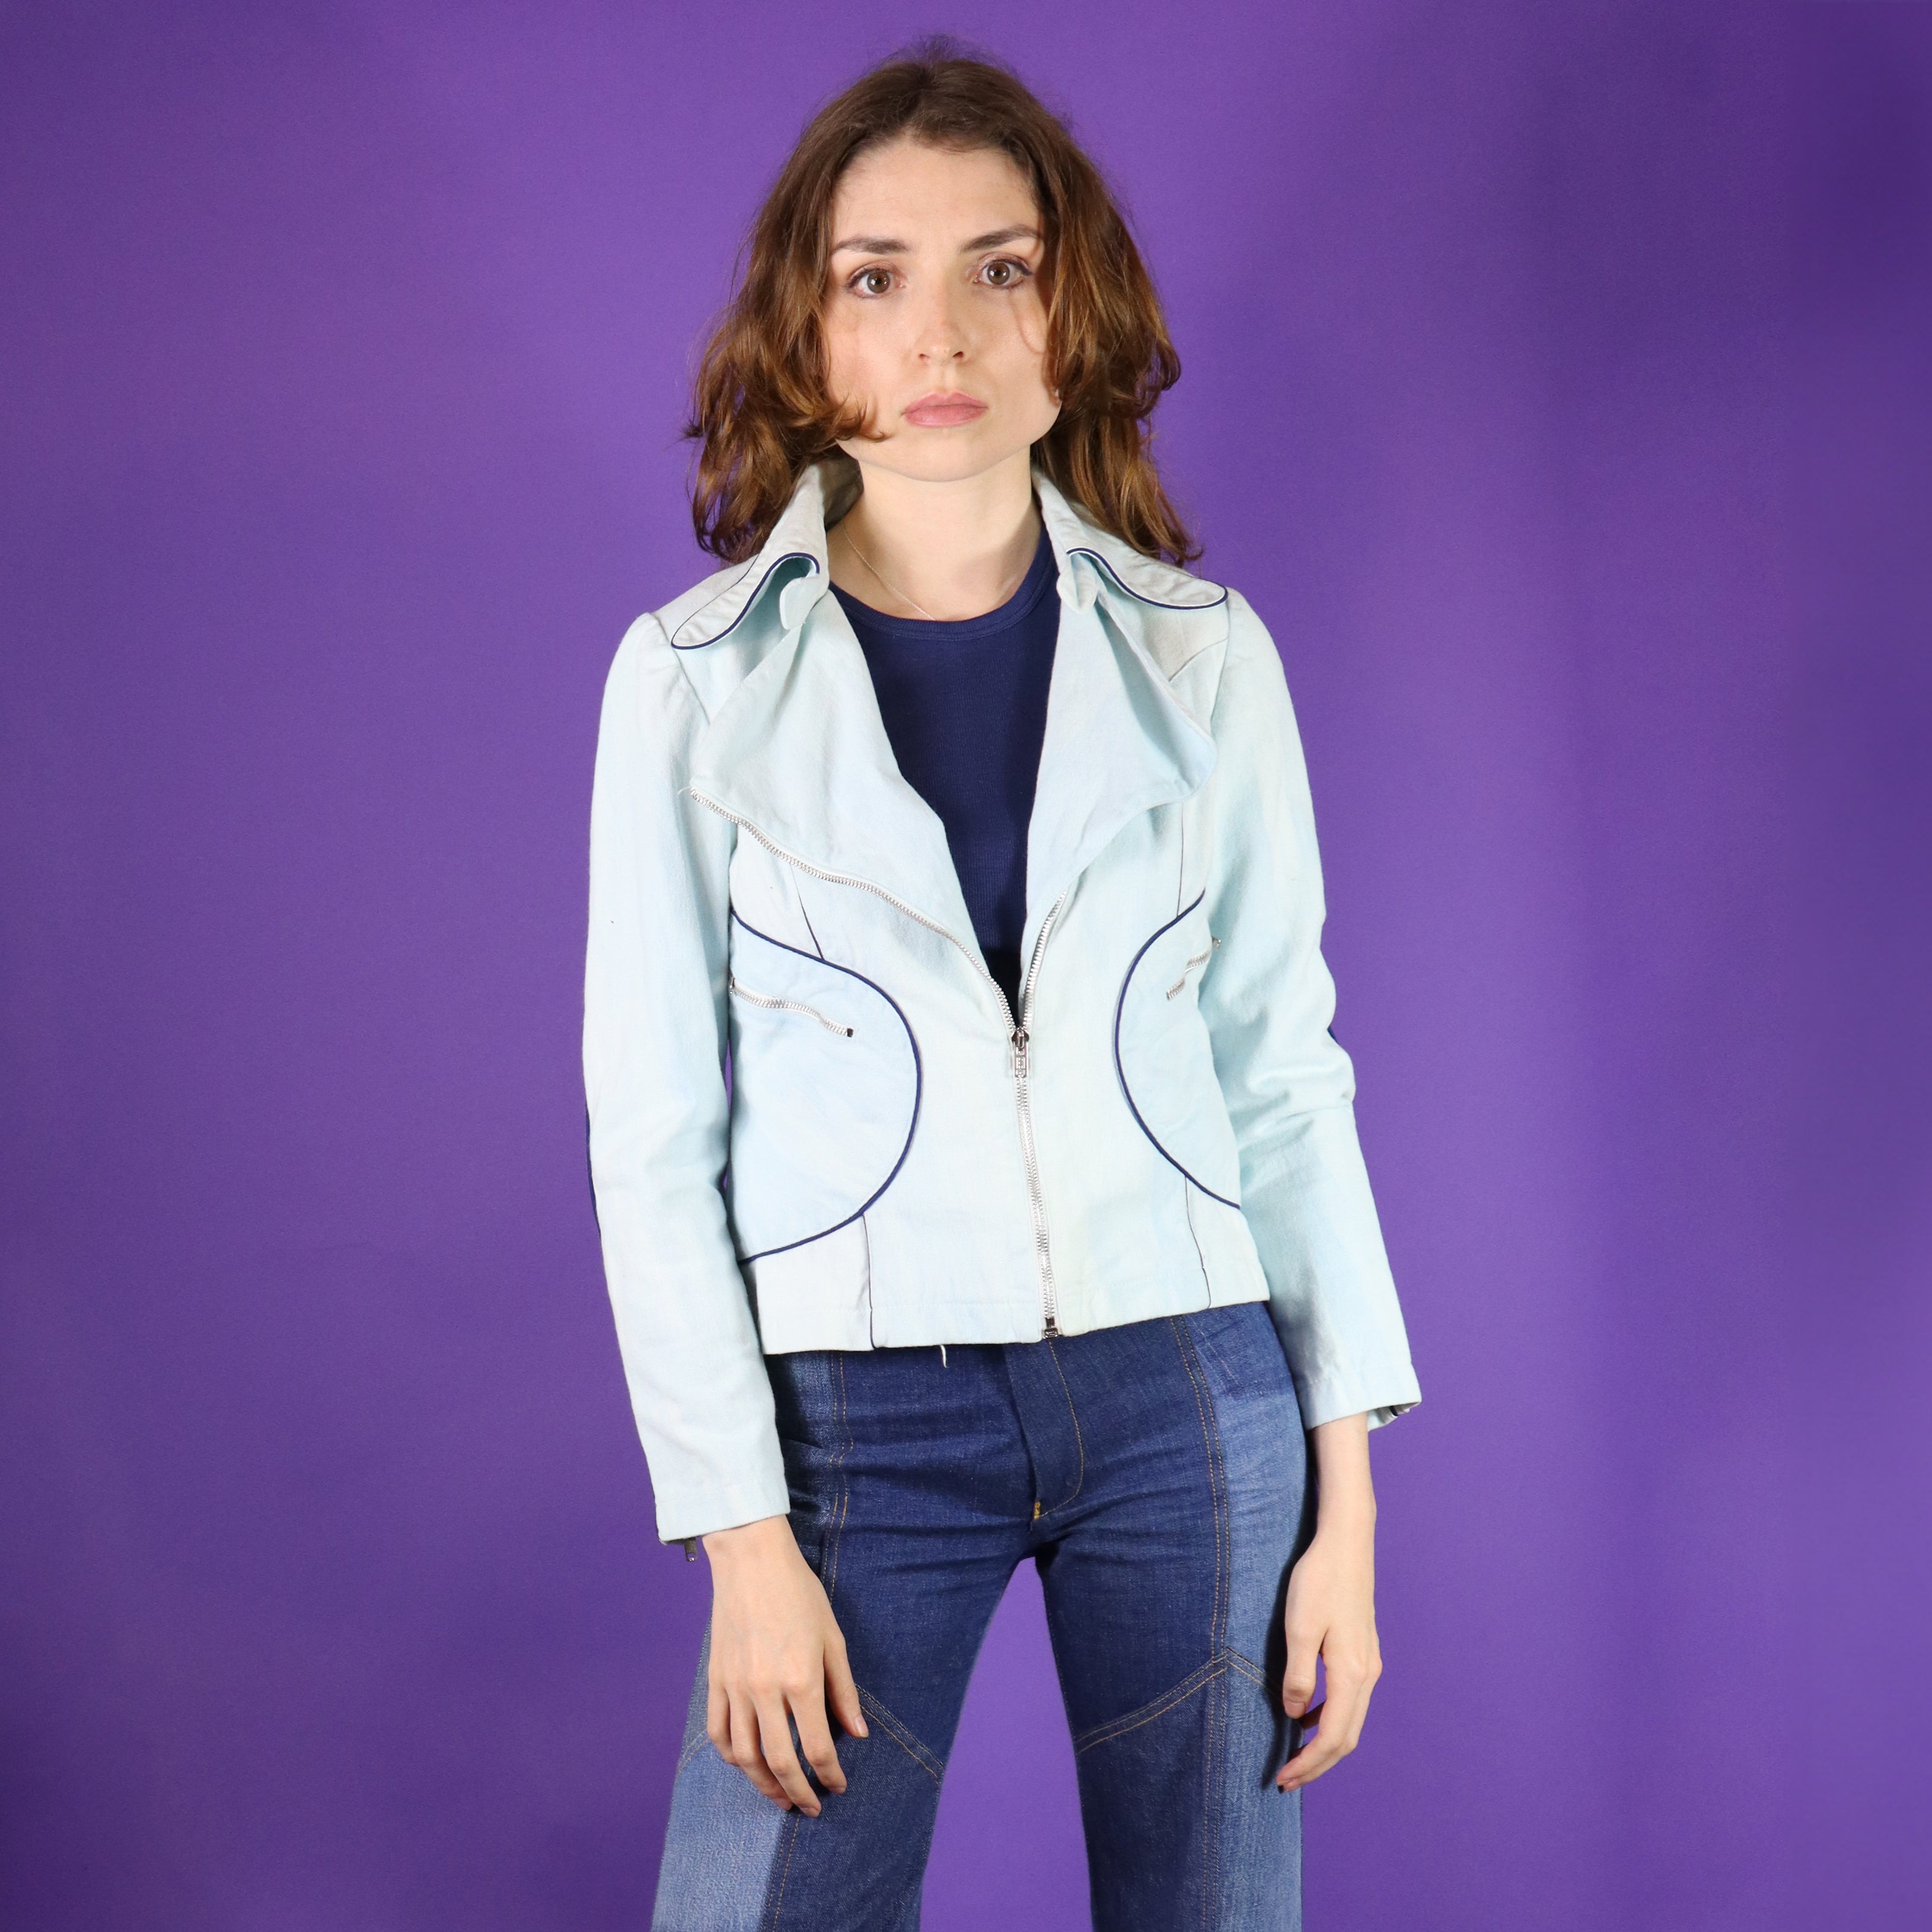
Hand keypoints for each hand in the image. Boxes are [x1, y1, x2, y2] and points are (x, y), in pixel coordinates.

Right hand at [702, 1514, 867, 1814]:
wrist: (752, 1560)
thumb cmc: (799, 1593)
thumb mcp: (833, 1637)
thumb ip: (844, 1689)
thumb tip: (858, 1732)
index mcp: (801, 1679)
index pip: (818, 1746)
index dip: (830, 1774)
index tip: (839, 1786)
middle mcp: (766, 1690)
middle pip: (780, 1762)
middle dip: (798, 1793)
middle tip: (810, 1807)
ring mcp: (736, 1686)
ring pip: (745, 1756)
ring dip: (763, 1785)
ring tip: (780, 1796)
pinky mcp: (716, 1680)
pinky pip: (719, 1731)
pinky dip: (732, 1756)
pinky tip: (746, 1764)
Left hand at [1277, 1414, 1381, 1791]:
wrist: (1346, 1543)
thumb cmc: (1319, 1580)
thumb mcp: (1299, 1627)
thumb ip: (1298, 1675)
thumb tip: (1294, 1716)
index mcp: (1351, 1673)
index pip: (1333, 1737)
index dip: (1309, 1763)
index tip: (1283, 1779)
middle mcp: (1367, 1674)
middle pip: (1347, 1737)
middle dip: (1317, 1763)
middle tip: (1286, 1780)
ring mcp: (1369, 1663)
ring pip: (1350, 1720)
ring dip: (1324, 1743)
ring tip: (1295, 1755)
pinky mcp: (1363, 1651)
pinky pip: (1349, 1700)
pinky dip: (1330, 1719)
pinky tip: (1306, 1715)